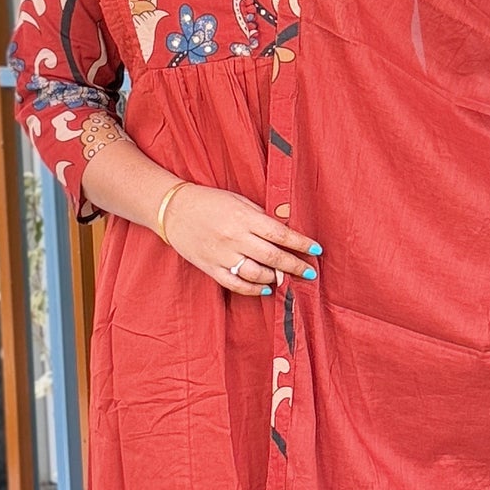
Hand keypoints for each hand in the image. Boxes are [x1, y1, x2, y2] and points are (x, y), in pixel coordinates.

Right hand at [163, 185, 319, 296]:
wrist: (173, 210)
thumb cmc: (210, 201)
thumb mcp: (238, 200)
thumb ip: (261, 216)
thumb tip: (286, 232)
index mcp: (243, 217)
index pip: (280, 233)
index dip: (300, 243)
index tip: (316, 249)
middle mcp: (234, 238)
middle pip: (272, 256)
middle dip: (295, 266)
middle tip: (310, 273)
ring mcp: (222, 255)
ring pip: (256, 274)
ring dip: (275, 278)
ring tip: (285, 278)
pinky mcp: (210, 268)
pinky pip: (236, 284)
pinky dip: (254, 290)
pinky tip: (266, 289)